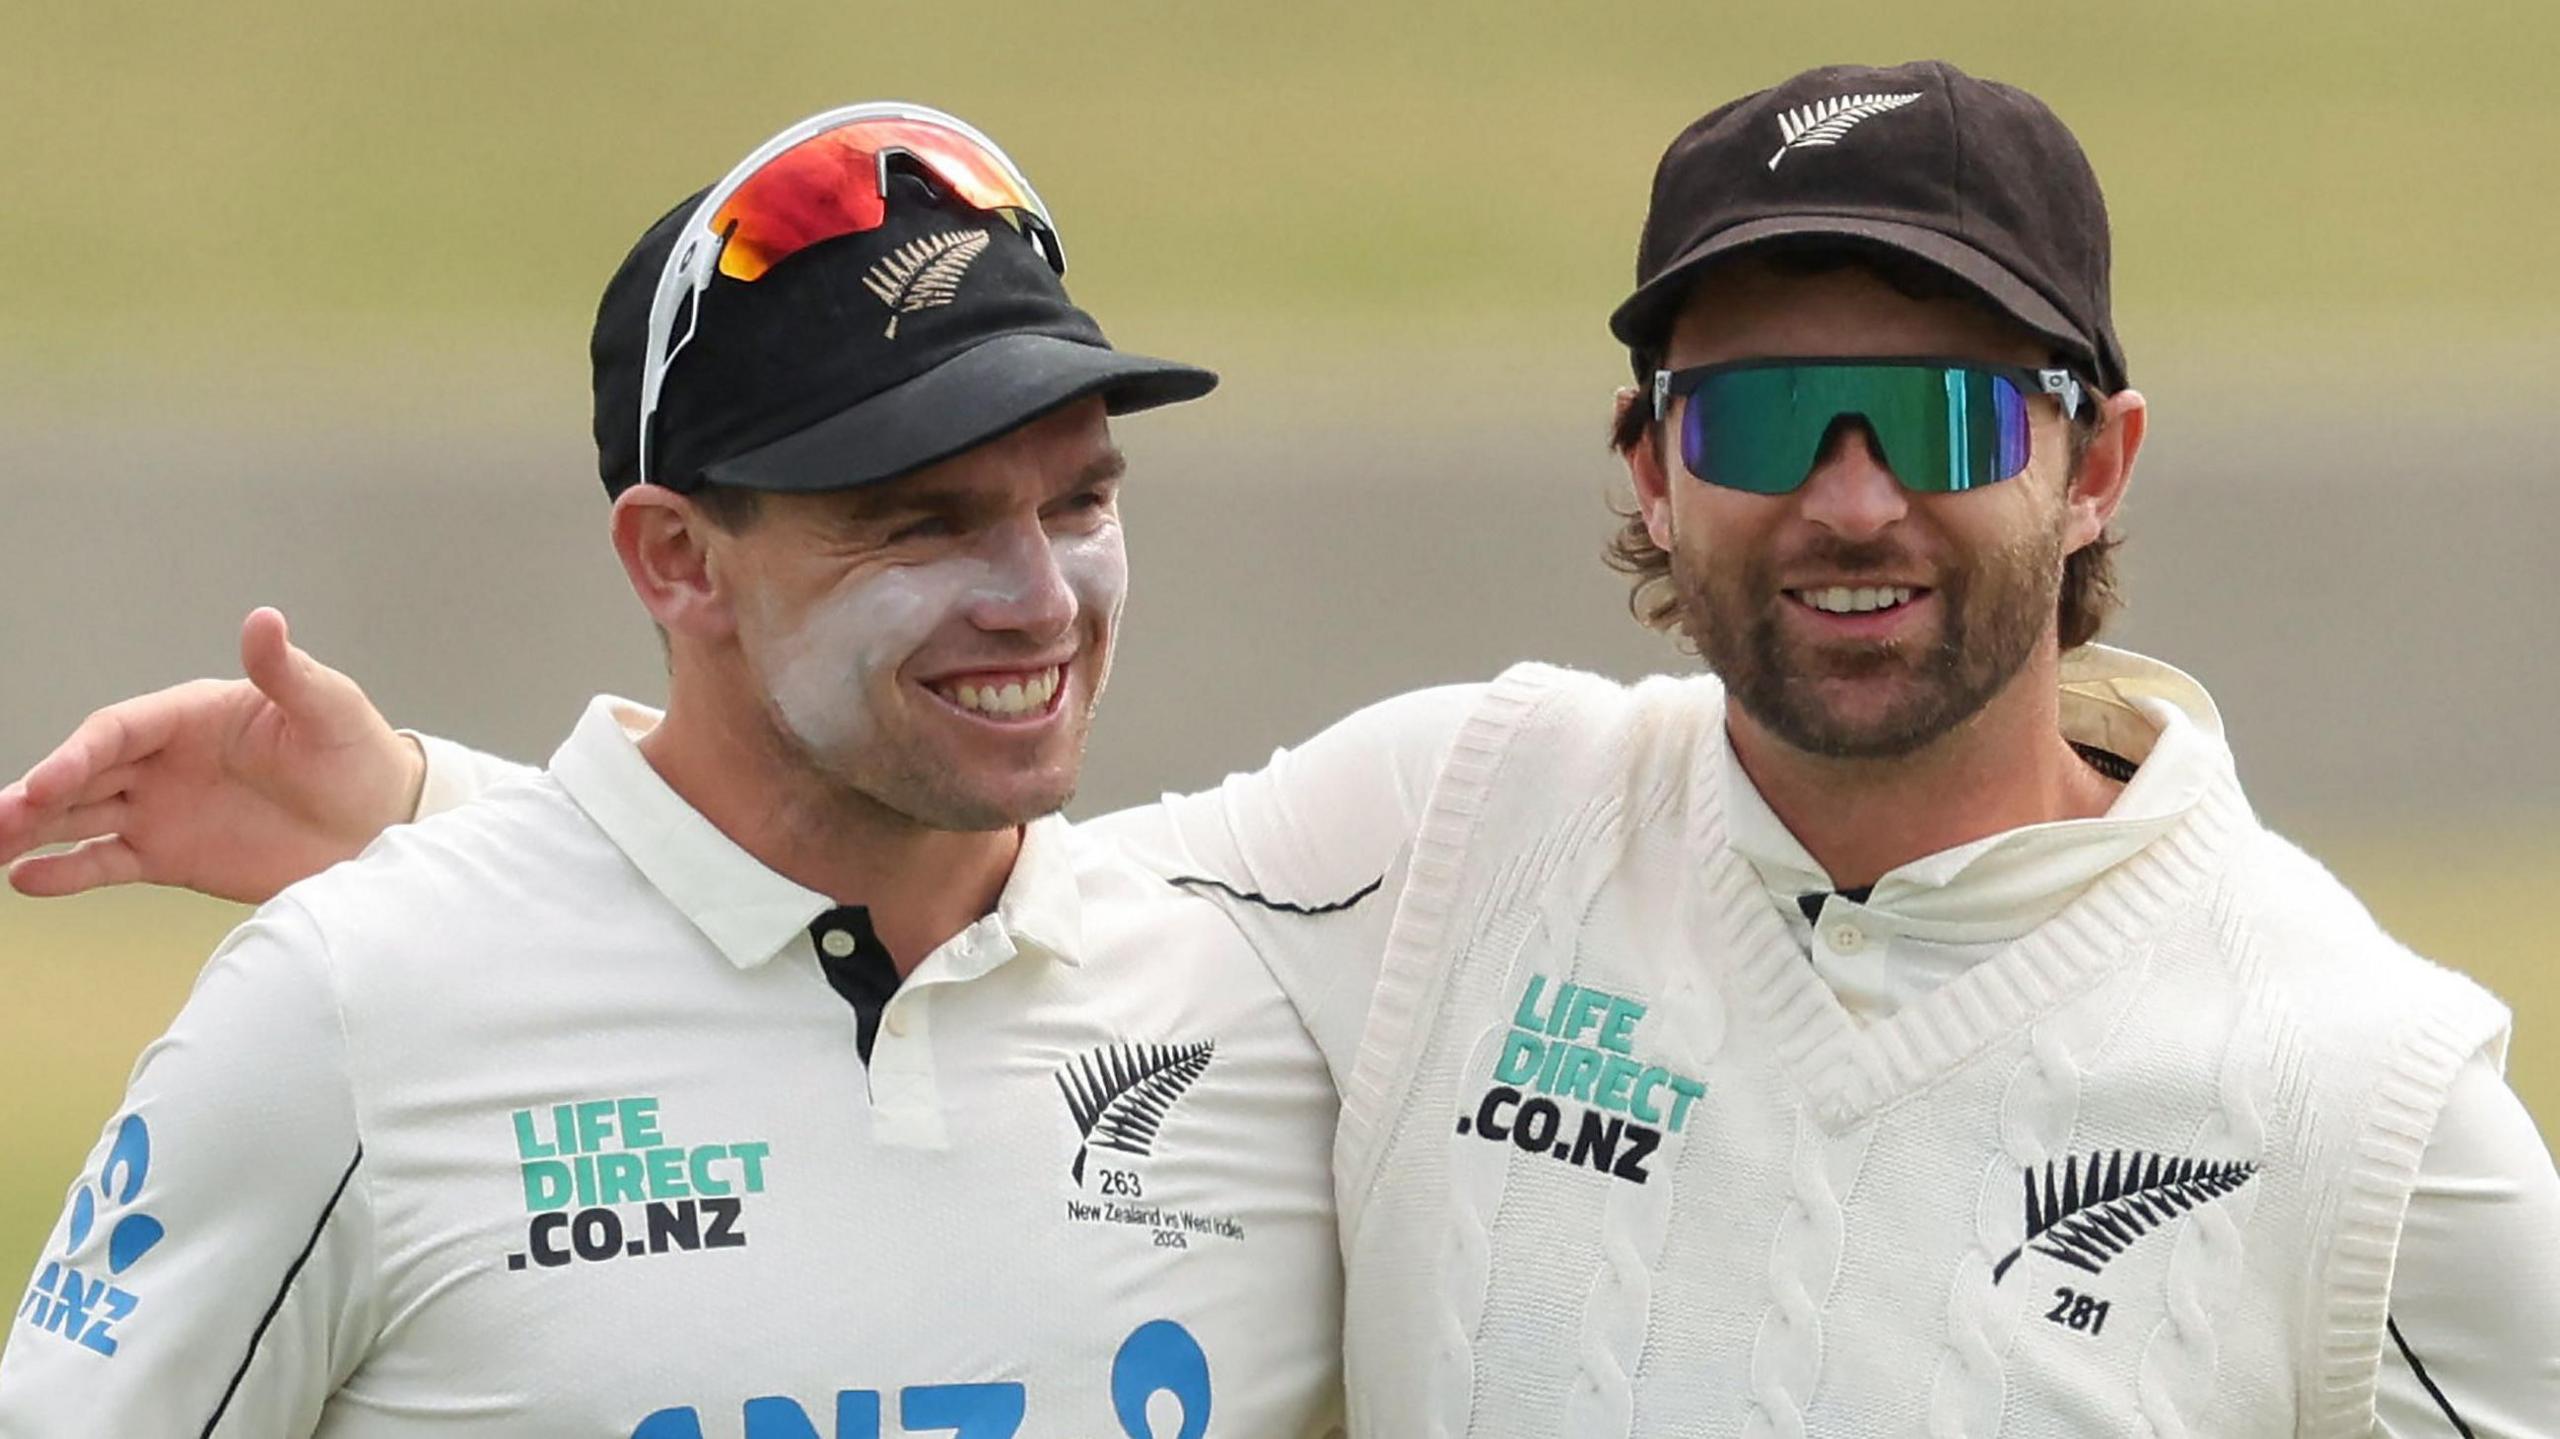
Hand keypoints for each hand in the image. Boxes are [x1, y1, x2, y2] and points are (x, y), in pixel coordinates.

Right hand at [0, 608, 424, 903]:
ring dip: (33, 830)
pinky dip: (67, 872)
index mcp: (191, 717)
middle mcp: (165, 761)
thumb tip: (264, 619)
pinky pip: (106, 862)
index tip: (46, 784)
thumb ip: (288, 673)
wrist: (380, 821)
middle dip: (37, 794)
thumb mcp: (329, 709)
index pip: (117, 731)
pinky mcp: (171, 856)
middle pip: (84, 773)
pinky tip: (24, 881)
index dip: (77, 754)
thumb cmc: (356, 753)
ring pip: (80, 817)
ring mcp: (162, 809)